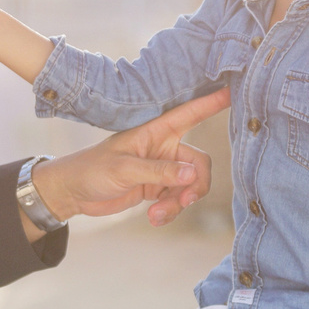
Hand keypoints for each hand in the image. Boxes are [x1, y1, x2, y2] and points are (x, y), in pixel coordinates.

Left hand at [34, 89, 230, 227]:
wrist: (74, 192)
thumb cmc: (93, 169)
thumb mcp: (125, 169)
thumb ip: (160, 172)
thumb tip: (193, 176)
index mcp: (156, 131)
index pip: (190, 113)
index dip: (213, 102)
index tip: (234, 90)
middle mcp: (164, 147)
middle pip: (199, 163)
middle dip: (195, 185)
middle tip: (184, 200)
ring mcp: (162, 169)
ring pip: (189, 186)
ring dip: (178, 204)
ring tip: (157, 215)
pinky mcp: (158, 188)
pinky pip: (177, 200)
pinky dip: (170, 211)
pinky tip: (154, 219)